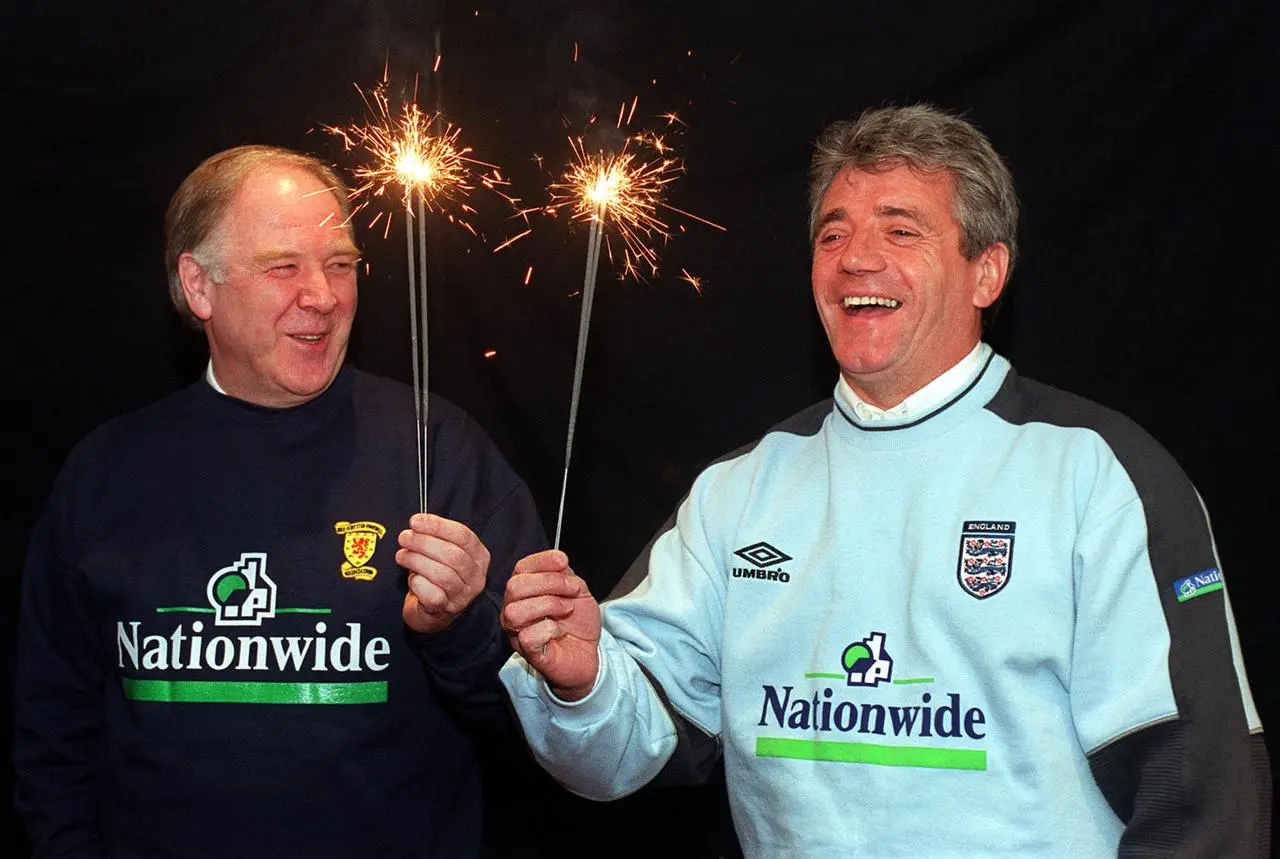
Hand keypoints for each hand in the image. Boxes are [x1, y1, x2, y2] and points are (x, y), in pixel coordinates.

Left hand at [396, 513, 490, 633]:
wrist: (432, 609)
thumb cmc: (436, 573)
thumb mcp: (443, 551)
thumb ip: (435, 536)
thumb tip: (417, 523)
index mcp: (479, 556)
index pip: (463, 536)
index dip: (438, 526)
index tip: (415, 521)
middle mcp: (476, 576)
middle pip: (453, 555)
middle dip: (424, 543)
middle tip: (404, 537)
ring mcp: (463, 595)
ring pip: (443, 575)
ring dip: (417, 561)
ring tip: (401, 556)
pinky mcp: (447, 610)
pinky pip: (433, 595)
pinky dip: (418, 584)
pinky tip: (412, 578)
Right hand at [501, 550, 600, 700]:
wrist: (590, 653)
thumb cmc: (578, 622)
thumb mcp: (577, 590)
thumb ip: (565, 573)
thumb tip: (558, 560)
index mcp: (525, 591)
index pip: (521, 568)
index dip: (542, 561)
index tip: (563, 562)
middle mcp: (514, 609)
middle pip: (514, 587)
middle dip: (548, 582)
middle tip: (572, 590)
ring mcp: (517, 632)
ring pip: (515, 611)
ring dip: (548, 605)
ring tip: (567, 609)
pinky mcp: (528, 653)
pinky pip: (527, 636)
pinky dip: (549, 629)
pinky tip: (560, 630)